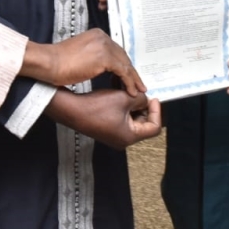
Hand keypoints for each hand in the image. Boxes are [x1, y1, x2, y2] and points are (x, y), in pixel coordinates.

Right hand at [20, 29, 144, 95]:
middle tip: (137, 84)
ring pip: (125, 64)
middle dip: (131, 72)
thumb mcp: (79, 55)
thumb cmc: (58, 63)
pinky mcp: (104, 57)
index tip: (128, 76)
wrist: (48, 63)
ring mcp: (104, 46)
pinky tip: (130, 91)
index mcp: (96, 35)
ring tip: (138, 90)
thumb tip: (99, 65)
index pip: (115, 50)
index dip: (123, 65)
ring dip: (133, 79)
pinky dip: (128, 82)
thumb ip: (92, 56)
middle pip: (122, 56)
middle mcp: (102, 37)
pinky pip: (122, 72)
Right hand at [47, 88, 161, 149]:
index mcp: (130, 136)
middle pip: (143, 123)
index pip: (154, 127)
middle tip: (141, 92)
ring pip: (131, 118)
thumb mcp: (124, 98)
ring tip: (129, 89)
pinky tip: (119, 91)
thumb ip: (140, 98)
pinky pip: (121, 116)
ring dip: (132, 103)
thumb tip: (144, 98)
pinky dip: (122, 104)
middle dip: (143, 106)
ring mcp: (114, 134)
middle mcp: (123, 139)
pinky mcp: (106, 127)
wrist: (72, 109)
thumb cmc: (96, 107)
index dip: (156, 111)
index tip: (154, 98)